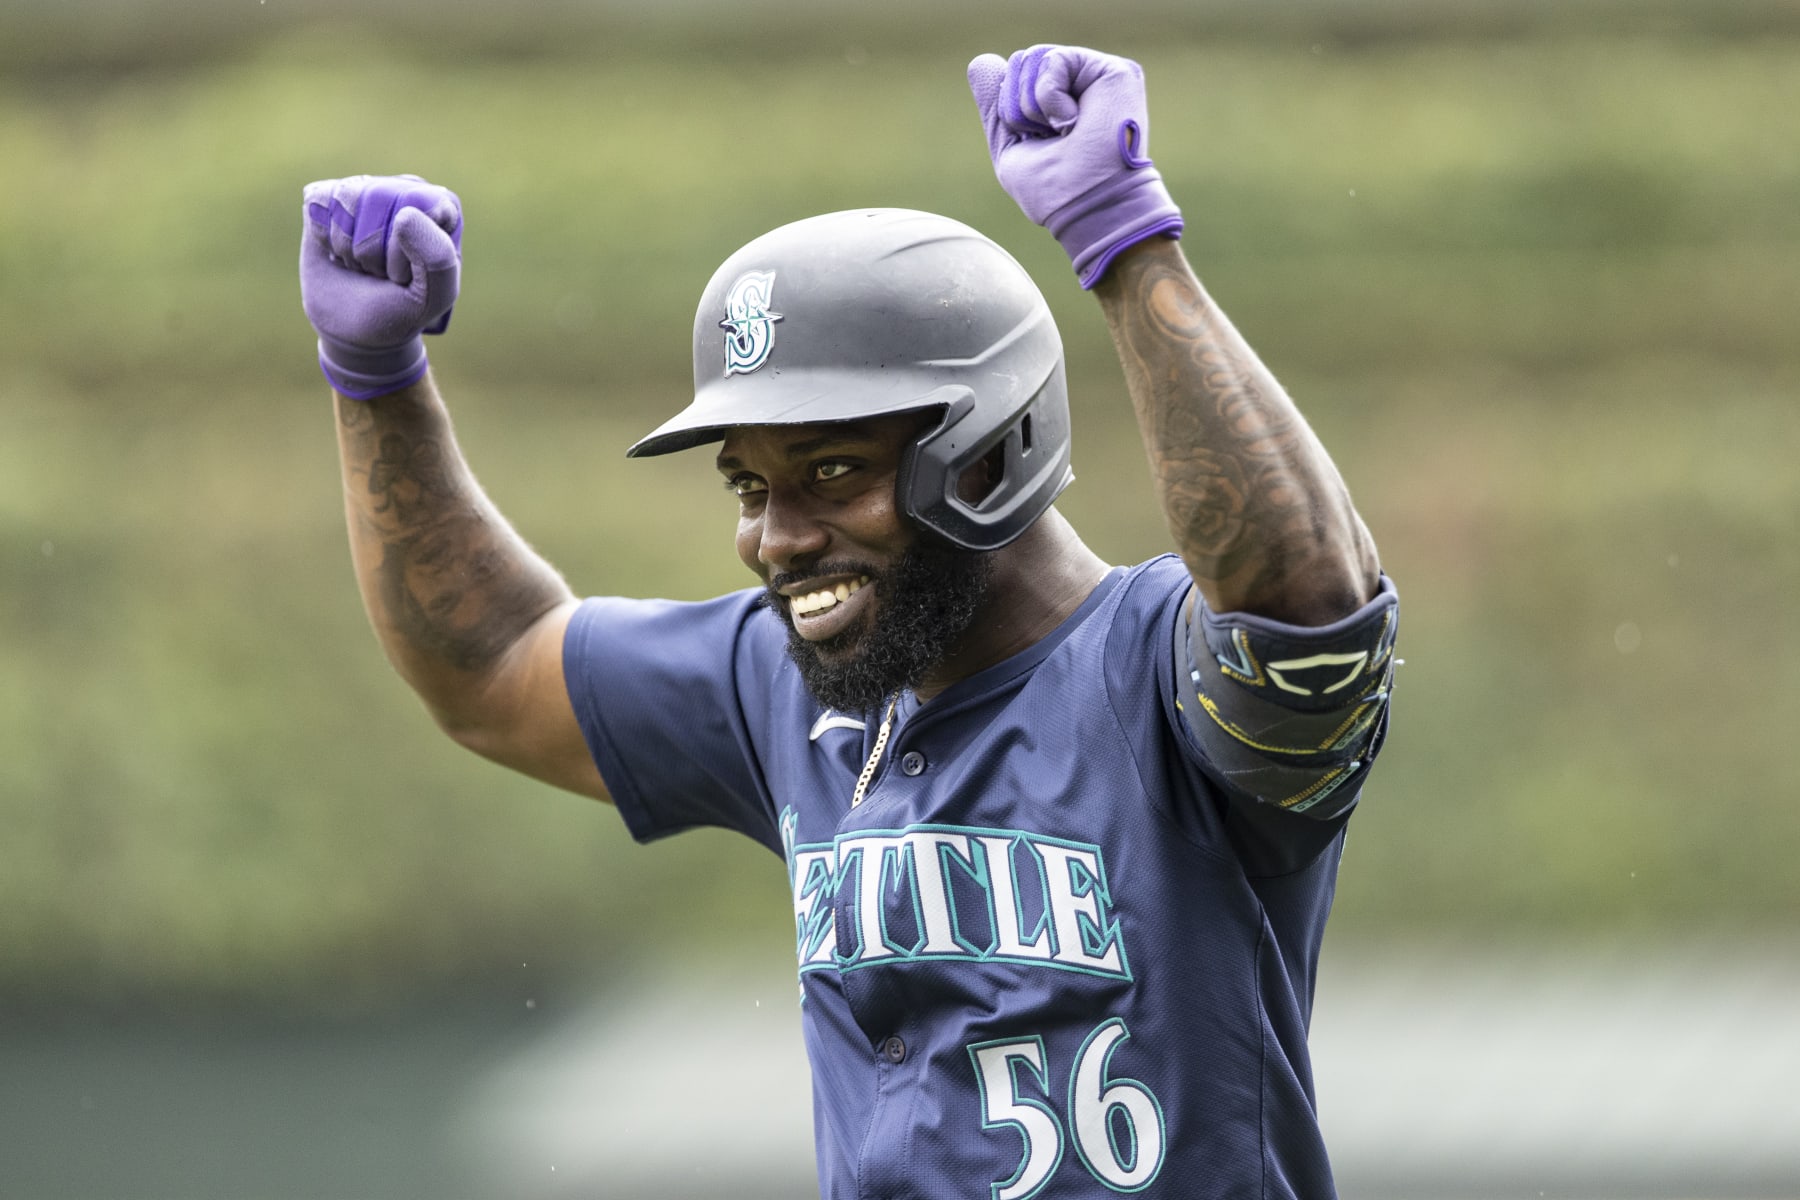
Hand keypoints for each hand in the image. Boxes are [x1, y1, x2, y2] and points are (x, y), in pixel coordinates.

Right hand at [299, 174, 461, 399]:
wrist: (355, 328)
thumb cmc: (401, 310)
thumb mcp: (433, 297)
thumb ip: (438, 258)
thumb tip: (405, 215)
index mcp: (443, 207)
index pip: (416, 204)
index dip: (400, 249)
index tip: (403, 277)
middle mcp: (408, 189)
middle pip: (377, 196)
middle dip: (372, 248)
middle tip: (379, 271)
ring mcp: (369, 188)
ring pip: (346, 197)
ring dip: (347, 245)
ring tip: (361, 262)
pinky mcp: (331, 197)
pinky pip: (319, 201)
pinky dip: (322, 236)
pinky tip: (337, 250)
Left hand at [967, 45, 1181, 288]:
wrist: (1090, 205)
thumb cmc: (1054, 191)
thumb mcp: (1010, 147)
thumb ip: (996, 106)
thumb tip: (980, 60)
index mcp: (1057, 107)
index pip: (1012, 81)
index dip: (1010, 113)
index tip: (1035, 146)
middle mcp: (1079, 89)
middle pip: (1020, 63)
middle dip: (1019, 108)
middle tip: (1050, 139)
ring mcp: (1096, 78)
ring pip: (1032, 58)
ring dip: (1034, 106)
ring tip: (1064, 132)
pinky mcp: (1113, 71)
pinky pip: (1052, 60)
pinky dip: (1049, 97)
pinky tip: (1072, 122)